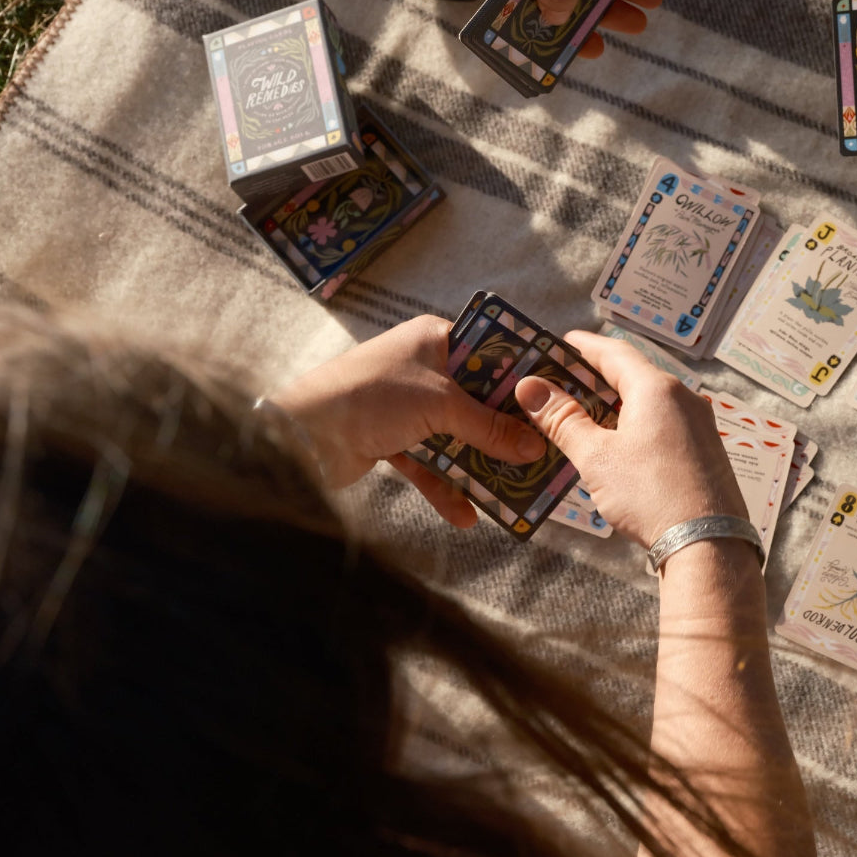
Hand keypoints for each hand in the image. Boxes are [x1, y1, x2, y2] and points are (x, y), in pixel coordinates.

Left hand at [268, 316, 545, 525]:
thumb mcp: (441, 405)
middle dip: (506, 432)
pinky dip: (445, 487)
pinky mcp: (391, 441)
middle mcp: (423, 369)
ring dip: (479, 465)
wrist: (302, 434)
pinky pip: (430, 464)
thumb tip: (534, 446)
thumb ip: (489, 427)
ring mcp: (406, 407)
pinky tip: (465, 517)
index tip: (554, 405)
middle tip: (542, 455)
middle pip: (477, 401)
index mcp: (435, 340)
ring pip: (456, 437)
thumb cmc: (372, 396)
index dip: (521, 380)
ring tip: (512, 493)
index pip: (491, 353)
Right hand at [514, 331, 745, 547]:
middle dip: (597, 376)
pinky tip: (620, 444)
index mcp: (657, 389)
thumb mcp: (597, 457)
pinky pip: (665, 424)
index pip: (615, 352)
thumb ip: (563, 420)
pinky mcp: (705, 452)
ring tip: (585, 414)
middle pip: (634, 375)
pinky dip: (637, 424)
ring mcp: (699, 425)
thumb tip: (530, 388)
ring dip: (616, 404)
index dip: (584, 346)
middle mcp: (684, 399)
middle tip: (564, 380)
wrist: (707, 544)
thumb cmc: (649, 495)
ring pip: (651, 402)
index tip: (562, 341)